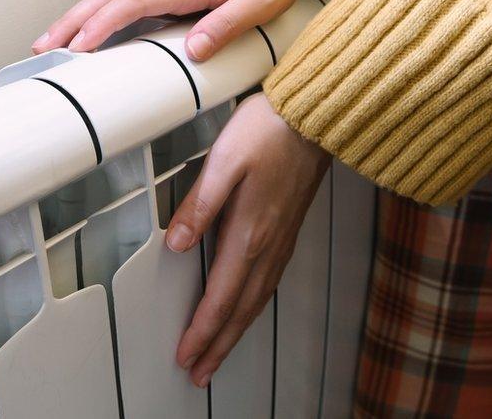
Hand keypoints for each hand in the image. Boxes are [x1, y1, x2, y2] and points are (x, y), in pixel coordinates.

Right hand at [31, 0, 309, 59]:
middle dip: (72, 23)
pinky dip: (95, 15)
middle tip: (44, 49)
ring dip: (76, 18)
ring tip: (49, 43)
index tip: (81, 48)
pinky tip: (83, 32)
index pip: (133, 3)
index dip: (103, 25)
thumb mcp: (262, 3)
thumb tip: (194, 49)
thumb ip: (228, 25)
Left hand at [166, 93, 329, 386]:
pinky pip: (269, 284)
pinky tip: (248, 309)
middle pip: (240, 310)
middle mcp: (268, 245)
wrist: (315, 118)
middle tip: (200, 373)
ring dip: (236, 332)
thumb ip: (199, 206)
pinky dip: (253, 308)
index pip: (220, 298)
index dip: (202, 331)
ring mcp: (281, 240)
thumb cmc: (269, 131)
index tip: (185, 355)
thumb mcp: (224, 162)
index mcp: (249, 233)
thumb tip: (177, 243)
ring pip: (256, 301)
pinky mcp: (287, 231)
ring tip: (219, 353)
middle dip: (218, 346)